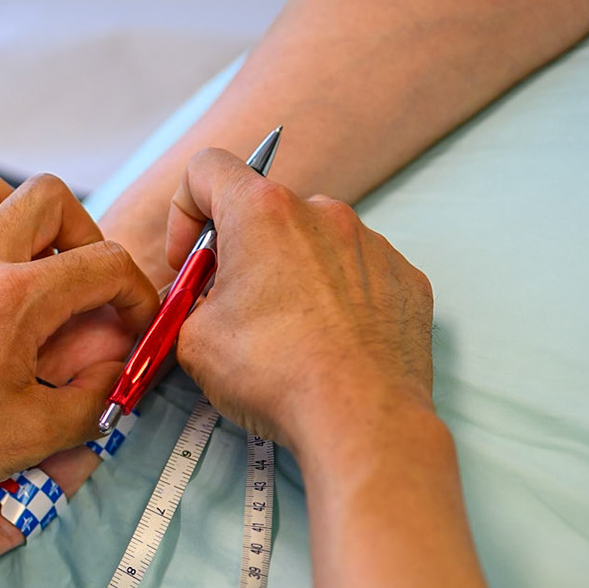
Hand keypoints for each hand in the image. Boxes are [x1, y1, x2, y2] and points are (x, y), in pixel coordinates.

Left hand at [0, 172, 157, 520]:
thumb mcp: (29, 437)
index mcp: (12, 298)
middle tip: (83, 281)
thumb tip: (117, 374)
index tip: (135, 320)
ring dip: (21, 221)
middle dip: (82, 232)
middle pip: (49, 197)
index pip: (103, 264)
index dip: (136, 291)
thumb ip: (93, 399)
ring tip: (30, 271)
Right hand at [169, 147, 434, 464]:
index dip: (184, 212)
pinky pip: (359, 274)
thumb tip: (195, 306)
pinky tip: (330, 343)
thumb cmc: (278, 375)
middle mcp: (322, 213)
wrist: (361, 418)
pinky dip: (339, 299)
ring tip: (287, 335)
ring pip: (315, 244)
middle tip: (233, 308)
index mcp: (262, 212)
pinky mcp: (404, 279)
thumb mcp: (194, 341)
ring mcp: (370, 244)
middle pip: (265, 213)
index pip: (207, 169)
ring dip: (292, 275)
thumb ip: (187, 305)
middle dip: (242, 254)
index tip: (188, 260)